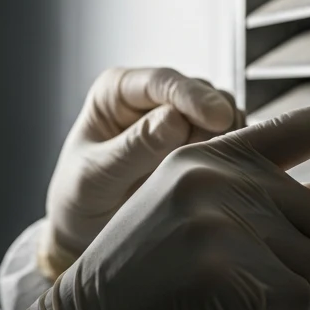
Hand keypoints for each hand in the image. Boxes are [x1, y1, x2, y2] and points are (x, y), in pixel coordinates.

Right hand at [0, 87, 309, 309]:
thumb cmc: (135, 293)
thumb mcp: (192, 227)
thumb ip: (254, 200)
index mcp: (203, 157)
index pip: (298, 127)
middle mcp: (211, 172)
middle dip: (298, 273)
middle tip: (247, 296)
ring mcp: (218, 212)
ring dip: (287, 308)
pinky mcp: (225, 261)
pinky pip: (299, 303)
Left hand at [40, 67, 242, 277]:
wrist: (86, 229)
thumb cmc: (79, 197)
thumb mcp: (97, 175)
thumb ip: (133, 148)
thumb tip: (174, 119)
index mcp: (117, 90)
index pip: (162, 80)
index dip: (193, 97)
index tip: (218, 119)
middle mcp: (151, 96)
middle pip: (200, 93)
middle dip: (212, 122)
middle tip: (207, 161)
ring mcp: (178, 117)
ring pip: (221, 111)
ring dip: (224, 138)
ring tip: (207, 171)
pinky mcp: (198, 140)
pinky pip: (227, 137)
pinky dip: (229, 152)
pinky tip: (218, 174)